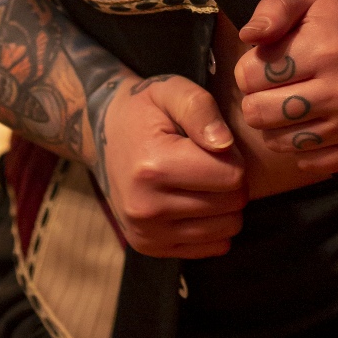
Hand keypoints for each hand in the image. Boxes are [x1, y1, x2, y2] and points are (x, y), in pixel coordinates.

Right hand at [92, 74, 245, 257]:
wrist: (104, 134)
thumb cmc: (146, 109)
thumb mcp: (171, 90)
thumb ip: (201, 109)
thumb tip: (224, 144)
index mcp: (153, 167)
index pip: (232, 176)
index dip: (233, 156)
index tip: (212, 144)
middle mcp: (146, 208)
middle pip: (232, 204)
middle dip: (231, 180)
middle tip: (207, 161)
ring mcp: (146, 233)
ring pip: (228, 229)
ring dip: (224, 204)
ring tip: (200, 180)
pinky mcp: (150, 247)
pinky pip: (214, 247)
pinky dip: (213, 225)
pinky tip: (194, 201)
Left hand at [234, 0, 337, 177]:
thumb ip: (274, 10)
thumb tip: (248, 36)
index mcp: (325, 50)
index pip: (248, 76)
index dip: (250, 68)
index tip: (268, 63)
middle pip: (259, 114)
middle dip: (257, 99)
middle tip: (275, 87)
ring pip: (280, 143)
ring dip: (277, 125)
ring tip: (293, 103)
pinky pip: (310, 162)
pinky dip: (304, 147)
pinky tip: (315, 122)